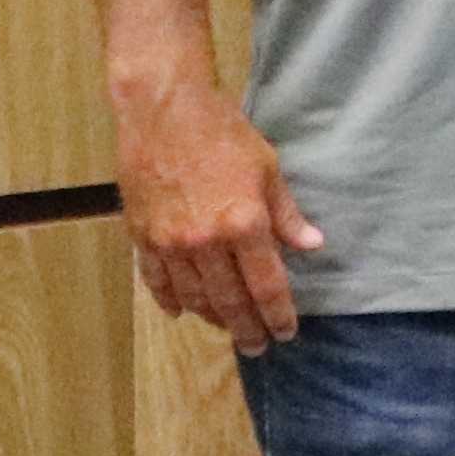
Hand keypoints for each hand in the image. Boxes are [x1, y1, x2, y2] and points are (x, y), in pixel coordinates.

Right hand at [115, 80, 321, 351]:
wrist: (162, 109)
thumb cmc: (221, 131)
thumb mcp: (267, 167)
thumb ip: (287, 213)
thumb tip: (312, 245)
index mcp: (243, 223)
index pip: (266, 285)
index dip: (278, 314)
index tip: (286, 332)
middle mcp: (205, 241)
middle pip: (229, 301)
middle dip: (246, 328)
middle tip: (257, 346)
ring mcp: (169, 242)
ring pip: (193, 297)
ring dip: (212, 318)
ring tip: (227, 328)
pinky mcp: (142, 236)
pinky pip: (157, 280)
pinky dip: (171, 299)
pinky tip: (181, 311)